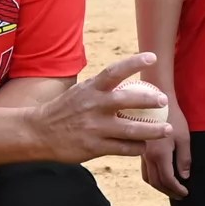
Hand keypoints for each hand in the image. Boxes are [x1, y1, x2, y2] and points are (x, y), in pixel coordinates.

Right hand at [35, 53, 171, 162]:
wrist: (37, 133)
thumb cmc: (64, 110)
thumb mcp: (80, 92)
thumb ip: (102, 88)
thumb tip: (130, 80)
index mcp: (90, 89)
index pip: (114, 71)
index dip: (134, 63)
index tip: (152, 57)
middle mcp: (94, 106)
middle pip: (129, 101)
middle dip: (150, 100)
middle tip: (164, 101)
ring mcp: (95, 128)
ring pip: (132, 130)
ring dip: (153, 131)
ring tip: (166, 130)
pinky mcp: (94, 147)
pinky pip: (123, 148)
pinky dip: (137, 147)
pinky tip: (143, 146)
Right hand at [139, 98, 192, 197]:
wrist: (153, 100)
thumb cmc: (172, 116)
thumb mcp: (183, 137)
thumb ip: (184, 158)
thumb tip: (184, 176)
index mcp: (160, 155)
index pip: (168, 180)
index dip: (177, 189)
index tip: (185, 193)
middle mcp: (147, 157)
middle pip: (156, 182)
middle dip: (168, 191)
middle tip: (180, 195)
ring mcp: (141, 153)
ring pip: (147, 177)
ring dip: (159, 186)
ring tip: (170, 188)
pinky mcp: (140, 148)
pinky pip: (144, 168)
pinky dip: (152, 176)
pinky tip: (160, 174)